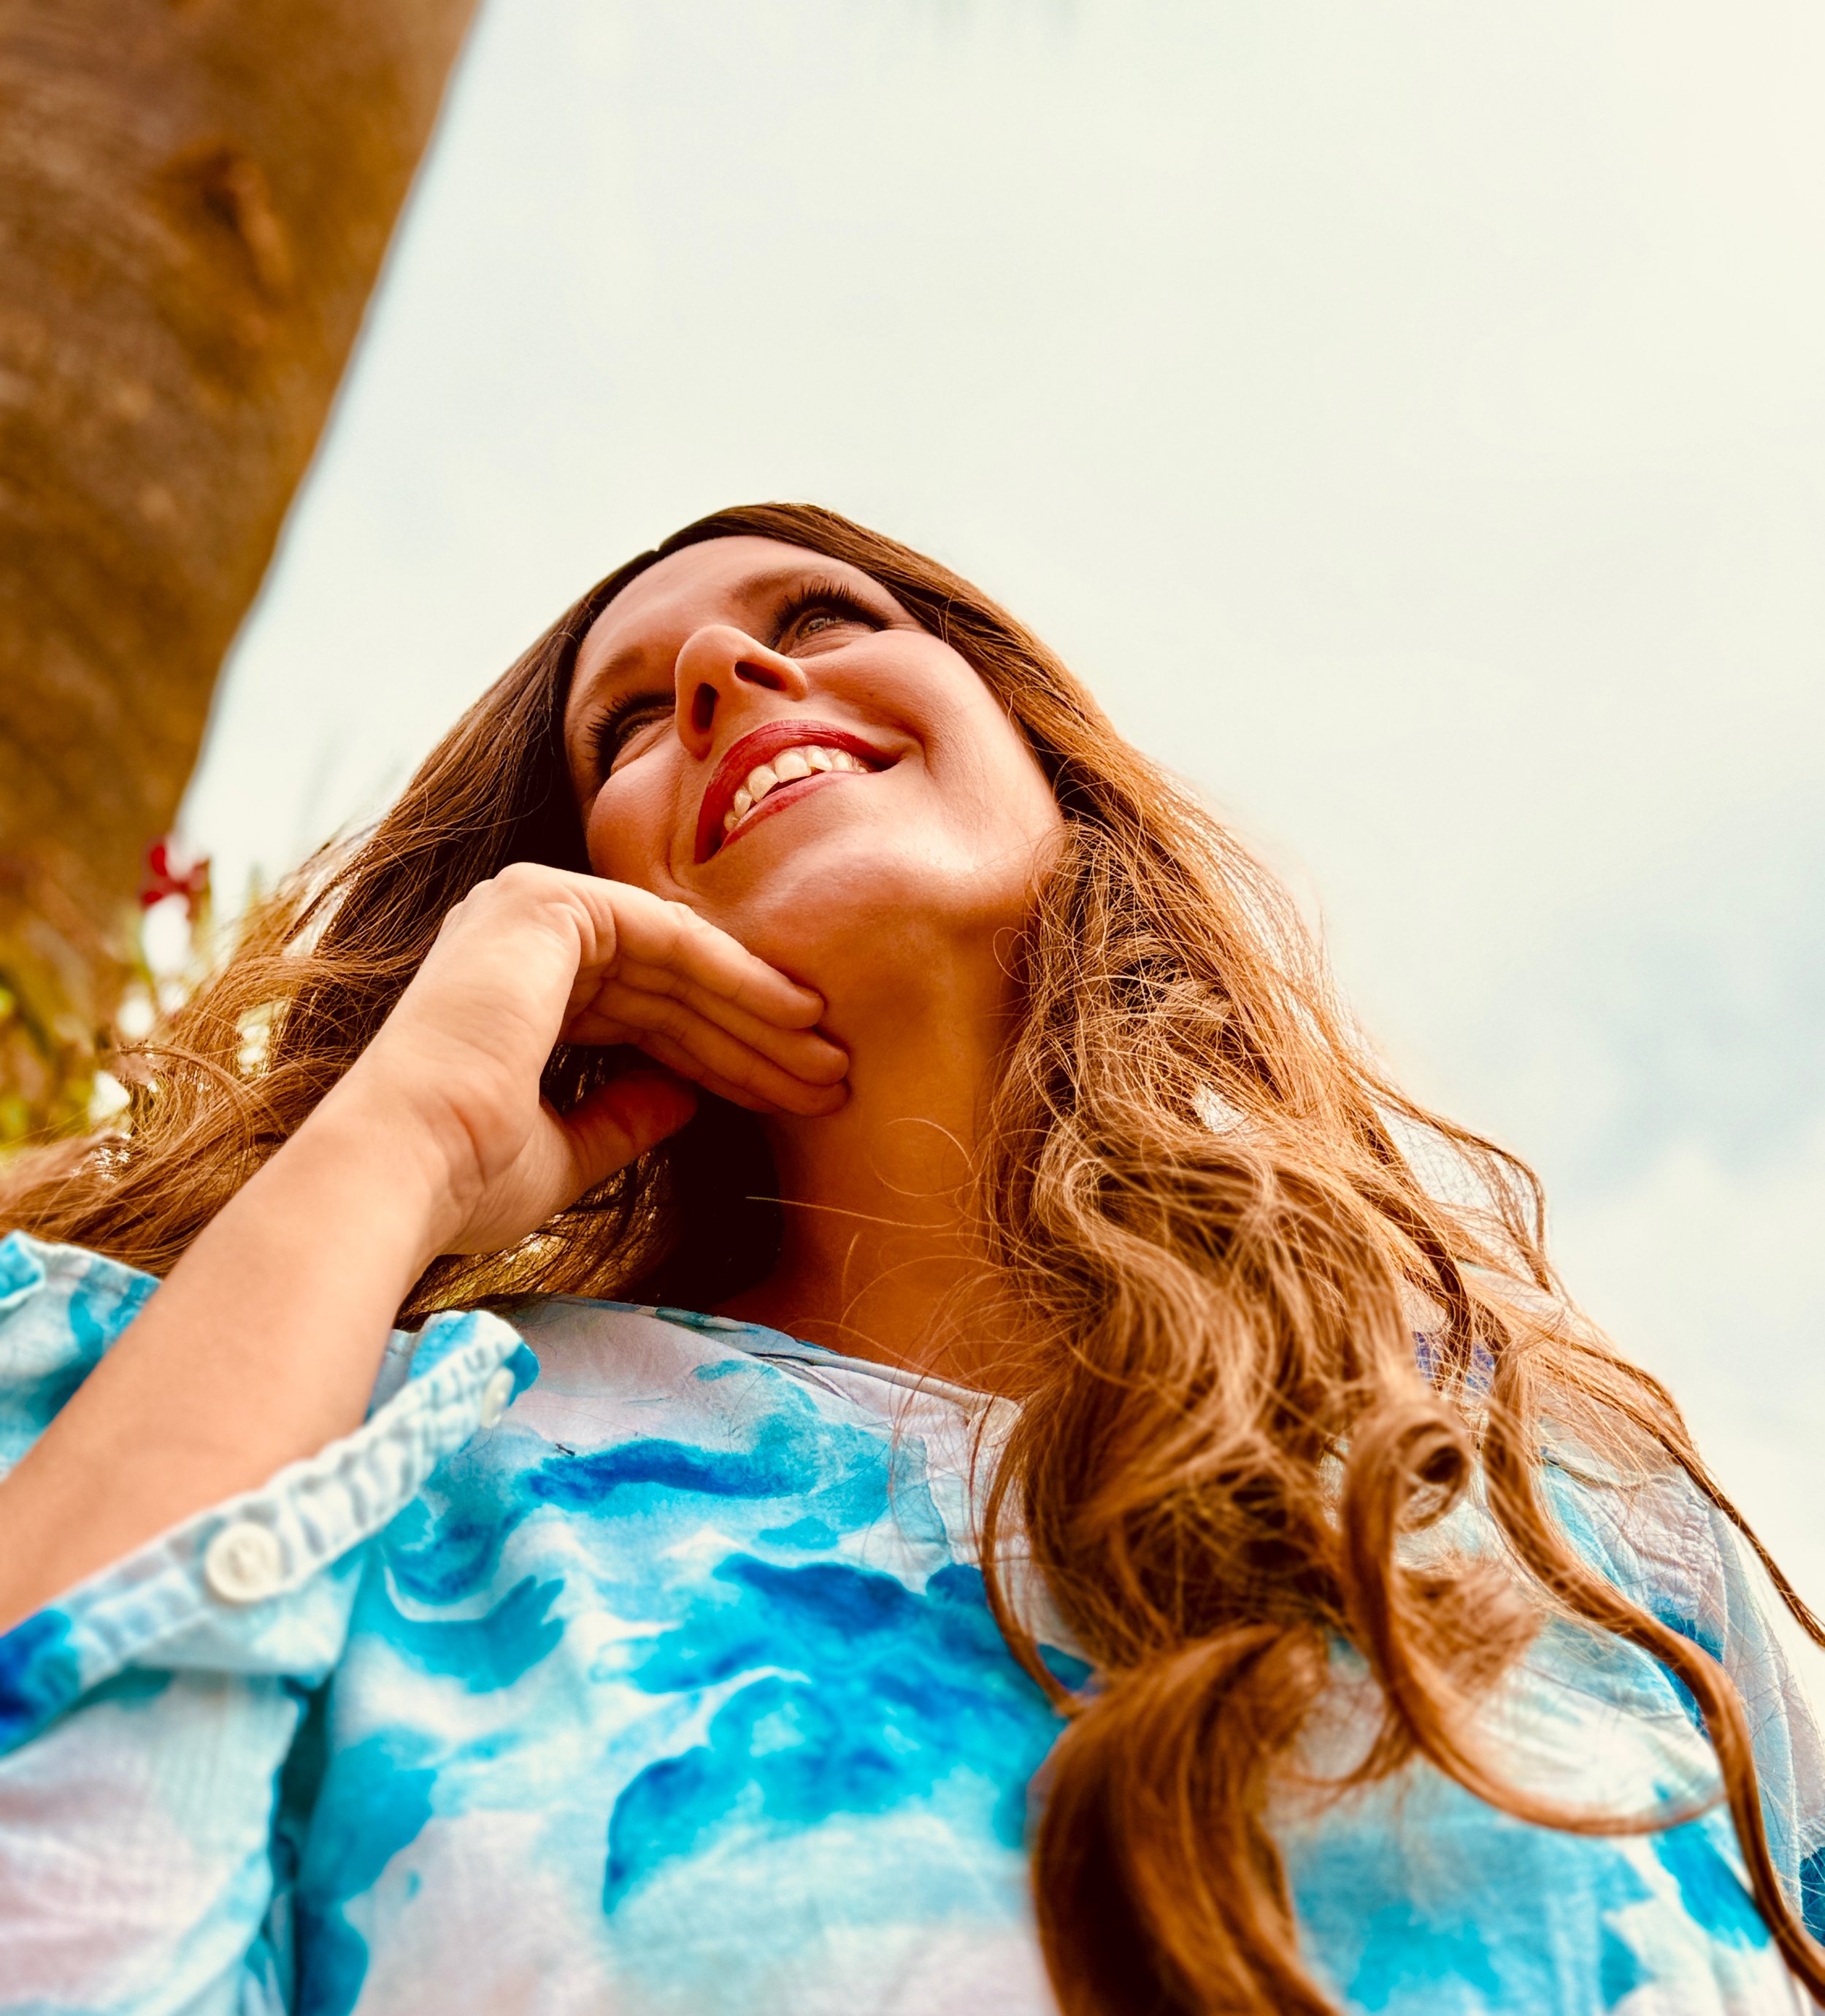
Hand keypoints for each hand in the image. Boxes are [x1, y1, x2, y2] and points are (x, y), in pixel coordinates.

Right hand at [319, 863, 847, 1256]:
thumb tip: (689, 1096)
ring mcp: (529, 911)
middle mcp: (519, 941)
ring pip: (681, 964)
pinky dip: (736, 977)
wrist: (406, 1169)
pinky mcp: (550, 904)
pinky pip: (670, 937)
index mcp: (516, 997)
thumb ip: (626, 1115)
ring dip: (763, 1016)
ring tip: (832, 1064)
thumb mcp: (567, 1150)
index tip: (790, 1098)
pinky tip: (796, 1016)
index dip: (723, 1060)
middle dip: (756, 1039)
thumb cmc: (465, 1179)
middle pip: (671, 990)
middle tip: (832, 1080)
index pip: (645, 1021)